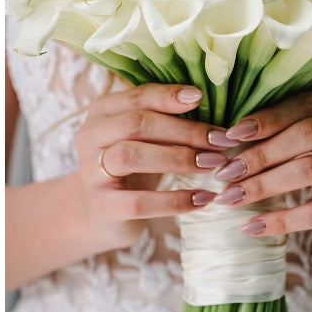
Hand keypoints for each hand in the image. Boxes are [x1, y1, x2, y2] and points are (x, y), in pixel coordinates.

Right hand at [73, 83, 238, 252]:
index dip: (170, 96)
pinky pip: (140, 202)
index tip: (202, 98)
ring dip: (179, 158)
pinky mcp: (102, 207)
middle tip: (221, 141)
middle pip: (137, 124)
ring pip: (131, 156)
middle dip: (185, 131)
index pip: (138, 96)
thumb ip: (168, 118)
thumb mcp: (148, 137)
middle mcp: (90, 136)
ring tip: (213, 164)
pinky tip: (203, 198)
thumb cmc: (136, 167)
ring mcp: (92, 172)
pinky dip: (176, 200)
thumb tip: (209, 103)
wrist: (106, 215)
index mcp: (103, 111)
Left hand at [211, 83, 311, 237]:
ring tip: (229, 198)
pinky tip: (250, 227)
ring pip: (308, 172)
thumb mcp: (302, 122)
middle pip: (304, 137)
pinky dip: (281, 221)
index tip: (229, 135)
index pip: (298, 104)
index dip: (264, 119)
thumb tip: (216, 131)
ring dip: (264, 186)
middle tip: (223, 172)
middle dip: (259, 155)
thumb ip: (271, 116)